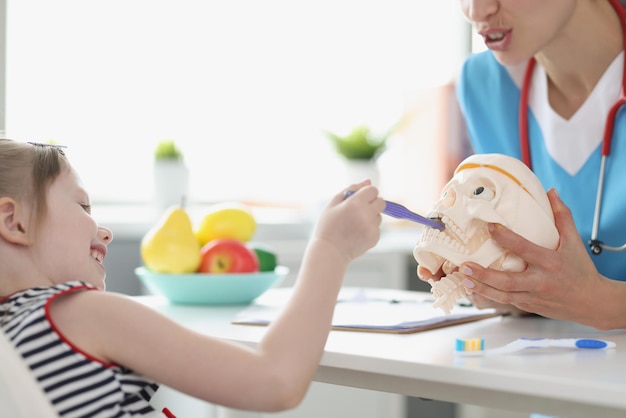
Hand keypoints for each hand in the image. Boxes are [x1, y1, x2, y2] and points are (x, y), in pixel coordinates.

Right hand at [312, 180, 384, 262]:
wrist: (330, 252)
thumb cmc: (328, 226)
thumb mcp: (333, 204)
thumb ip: (351, 189)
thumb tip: (368, 181)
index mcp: (355, 203)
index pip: (373, 190)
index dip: (366, 193)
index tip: (359, 199)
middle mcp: (366, 215)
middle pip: (381, 202)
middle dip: (372, 203)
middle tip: (359, 210)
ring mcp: (372, 227)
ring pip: (379, 215)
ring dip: (370, 216)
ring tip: (354, 224)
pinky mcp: (375, 238)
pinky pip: (376, 227)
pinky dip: (369, 228)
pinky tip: (356, 233)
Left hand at [459, 189, 624, 328]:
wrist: (593, 302)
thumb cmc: (581, 270)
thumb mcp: (574, 241)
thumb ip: (562, 216)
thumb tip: (551, 192)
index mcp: (550, 262)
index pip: (524, 248)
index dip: (505, 237)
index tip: (489, 226)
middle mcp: (540, 281)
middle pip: (507, 281)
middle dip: (483, 275)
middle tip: (465, 266)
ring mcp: (533, 296)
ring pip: (503, 296)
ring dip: (481, 288)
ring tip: (463, 279)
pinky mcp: (529, 306)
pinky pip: (506, 302)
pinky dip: (488, 296)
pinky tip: (473, 289)